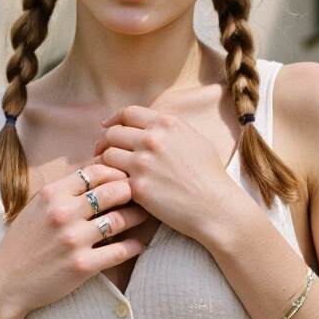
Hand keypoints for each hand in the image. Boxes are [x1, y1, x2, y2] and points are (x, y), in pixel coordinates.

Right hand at [0, 156, 151, 318]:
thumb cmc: (23, 243)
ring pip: (121, 220)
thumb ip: (64, 191)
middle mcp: (64, 213)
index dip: (116, 172)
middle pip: (114, 191)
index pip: (95, 171)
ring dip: (138, 217)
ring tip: (145, 216)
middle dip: (132, 191)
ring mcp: (74, 240)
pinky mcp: (82, 266)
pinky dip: (135, 245)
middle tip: (142, 195)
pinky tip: (139, 243)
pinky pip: (120, 251)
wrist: (6, 282)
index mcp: (52, 194)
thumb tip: (97, 174)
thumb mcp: (37, 207)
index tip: (124, 178)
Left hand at [92, 105, 237, 243]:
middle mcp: (152, 138)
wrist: (215, 206)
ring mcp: (143, 162)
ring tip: (108, 170)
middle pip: (113, 133)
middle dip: (106, 141)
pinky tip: (113, 185)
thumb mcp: (195, 139)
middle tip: (103, 152)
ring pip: (107, 154)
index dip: (114, 120)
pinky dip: (110, 180)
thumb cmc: (210, 175)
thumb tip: (151, 126)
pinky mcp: (137, 186)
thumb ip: (170, 129)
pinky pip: (111, 177)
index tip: (107, 127)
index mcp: (167, 123)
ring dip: (105, 161)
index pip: (128, 113)